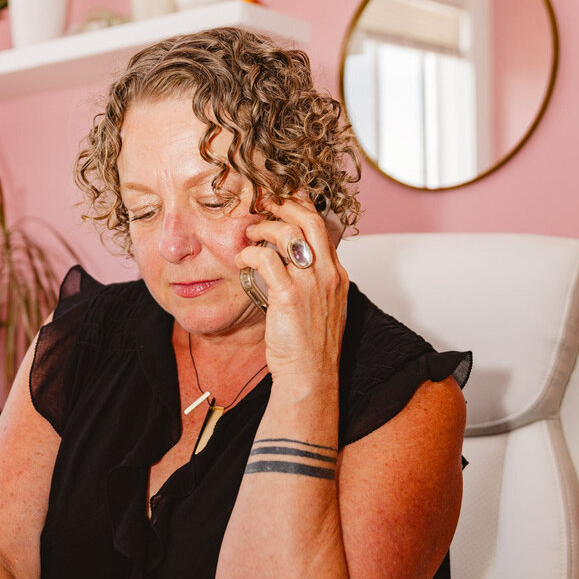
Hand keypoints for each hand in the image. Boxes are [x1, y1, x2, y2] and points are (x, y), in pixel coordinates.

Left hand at [235, 199, 348, 397]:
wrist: (310, 376)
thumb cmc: (310, 347)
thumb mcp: (321, 307)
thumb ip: (312, 281)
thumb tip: (290, 262)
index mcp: (337, 275)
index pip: (321, 227)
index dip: (300, 208)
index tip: (281, 202)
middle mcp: (328, 274)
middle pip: (309, 219)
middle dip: (284, 205)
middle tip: (263, 205)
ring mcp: (311, 284)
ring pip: (287, 234)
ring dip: (262, 229)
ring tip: (249, 236)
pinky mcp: (290, 296)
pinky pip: (265, 259)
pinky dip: (249, 254)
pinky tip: (241, 261)